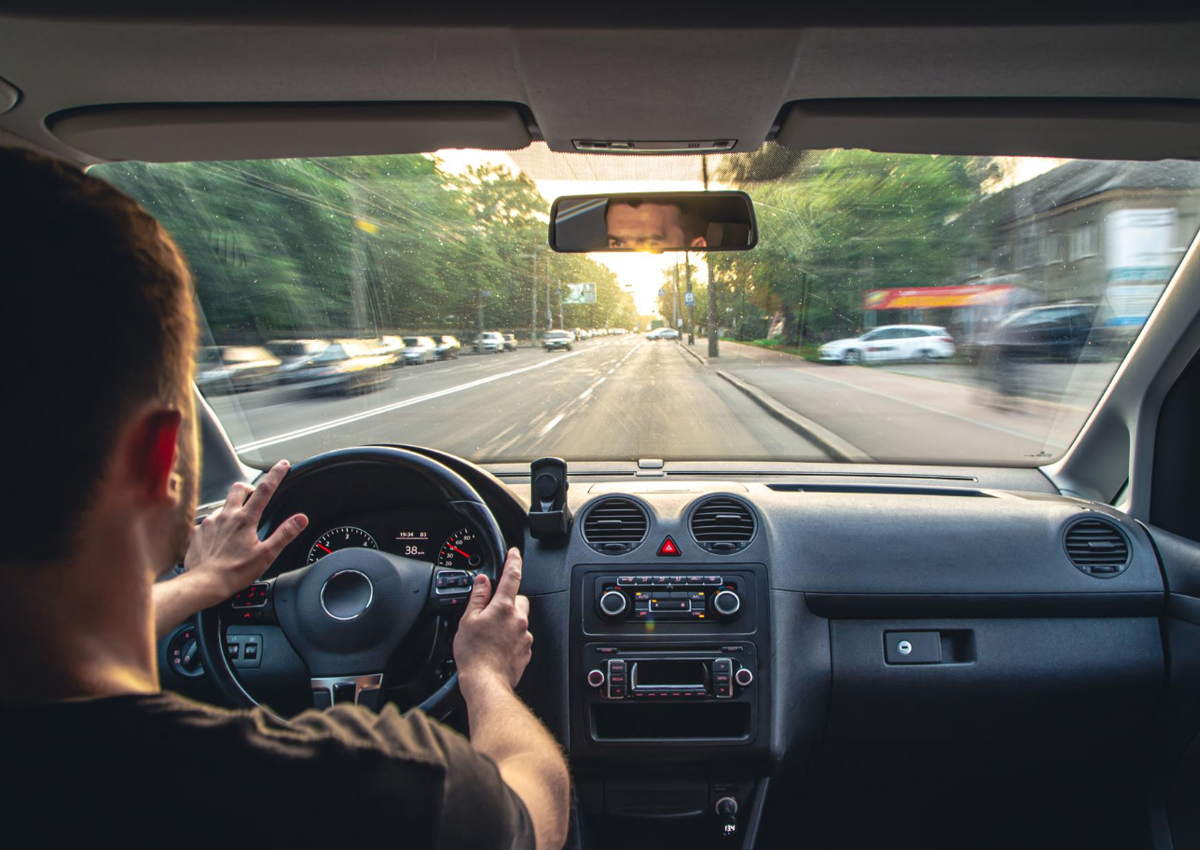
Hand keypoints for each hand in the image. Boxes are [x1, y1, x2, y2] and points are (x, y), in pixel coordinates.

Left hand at [179, 460, 308, 608]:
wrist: (203, 584)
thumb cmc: (234, 573)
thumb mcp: (266, 554)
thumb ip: (284, 534)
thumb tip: (300, 519)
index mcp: (245, 519)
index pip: (264, 489)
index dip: (276, 475)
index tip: (282, 465)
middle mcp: (226, 516)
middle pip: (238, 488)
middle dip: (249, 486)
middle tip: (255, 495)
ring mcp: (209, 523)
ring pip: (223, 505)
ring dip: (232, 508)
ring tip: (237, 523)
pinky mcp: (197, 532)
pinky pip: (208, 521)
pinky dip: (216, 525)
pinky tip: (219, 538)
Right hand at [454, 548, 531, 692]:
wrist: (486, 683)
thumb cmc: (474, 655)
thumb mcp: (468, 620)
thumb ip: (477, 597)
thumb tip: (482, 581)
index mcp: (503, 607)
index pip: (512, 576)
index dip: (513, 561)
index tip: (514, 553)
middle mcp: (518, 619)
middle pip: (518, 599)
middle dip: (507, 601)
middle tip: (491, 612)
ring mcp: (524, 636)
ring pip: (519, 620)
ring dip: (509, 621)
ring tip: (491, 634)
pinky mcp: (526, 651)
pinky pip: (520, 637)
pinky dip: (511, 638)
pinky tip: (497, 647)